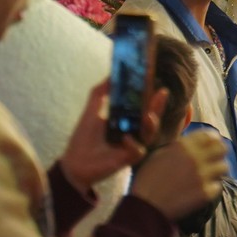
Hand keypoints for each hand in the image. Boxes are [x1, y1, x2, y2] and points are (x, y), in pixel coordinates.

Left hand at [57, 81, 172, 192]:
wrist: (74, 162)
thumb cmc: (83, 137)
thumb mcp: (91, 110)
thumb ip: (100, 92)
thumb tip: (110, 75)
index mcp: (125, 119)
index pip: (142, 106)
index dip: (150, 96)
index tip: (156, 84)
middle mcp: (132, 131)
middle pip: (151, 118)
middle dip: (158, 106)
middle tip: (162, 93)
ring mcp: (132, 144)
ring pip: (150, 133)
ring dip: (152, 124)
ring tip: (148, 116)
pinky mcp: (129, 158)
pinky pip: (138, 150)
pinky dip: (133, 143)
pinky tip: (125, 138)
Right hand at [133, 131, 229, 219]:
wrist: (145, 206)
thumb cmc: (147, 180)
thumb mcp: (158, 154)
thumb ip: (178, 146)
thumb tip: (193, 143)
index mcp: (184, 145)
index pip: (210, 135)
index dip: (212, 140)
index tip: (211, 144)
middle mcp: (196, 157)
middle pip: (222, 148)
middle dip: (219, 153)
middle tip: (213, 159)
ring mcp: (203, 176)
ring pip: (224, 166)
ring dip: (217, 170)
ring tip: (209, 175)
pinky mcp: (206, 193)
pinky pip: (218, 186)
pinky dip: (212, 187)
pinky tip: (203, 189)